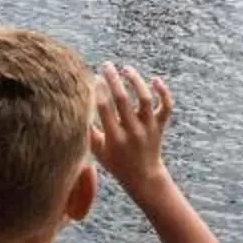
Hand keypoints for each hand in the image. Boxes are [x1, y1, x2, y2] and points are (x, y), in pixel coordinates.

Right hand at [88, 64, 174, 196]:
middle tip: (106, 64)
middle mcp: (132, 131)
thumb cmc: (117, 164)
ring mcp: (148, 128)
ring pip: (145, 99)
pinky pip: (165, 107)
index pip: (105, 109)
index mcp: (114, 138)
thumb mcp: (98, 152)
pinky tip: (155, 79)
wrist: (144, 178)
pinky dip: (163, 92)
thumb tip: (77, 110)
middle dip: (113, 79)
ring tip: (126, 69)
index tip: (94, 77)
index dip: (98, 90)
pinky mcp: (160, 126)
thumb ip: (88, 132)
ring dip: (136, 81)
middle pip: (123, 100)